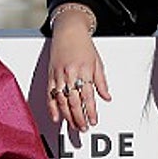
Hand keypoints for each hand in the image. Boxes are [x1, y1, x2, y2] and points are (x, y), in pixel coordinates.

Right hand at [46, 5, 110, 130]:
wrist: (69, 30)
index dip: (91, 111)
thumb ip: (101, 82)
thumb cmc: (83, 45)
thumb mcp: (97, 62)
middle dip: (79, 118)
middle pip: (74, 102)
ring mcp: (59, 75)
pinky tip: (56, 117)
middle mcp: (70, 74)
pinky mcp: (50, 76)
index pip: (88, 96)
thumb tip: (107, 97)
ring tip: (73, 126)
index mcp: (84, 71)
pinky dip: (52, 108)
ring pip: (62, 101)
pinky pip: (50, 95)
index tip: (93, 121)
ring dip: (68, 116)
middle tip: (84, 128)